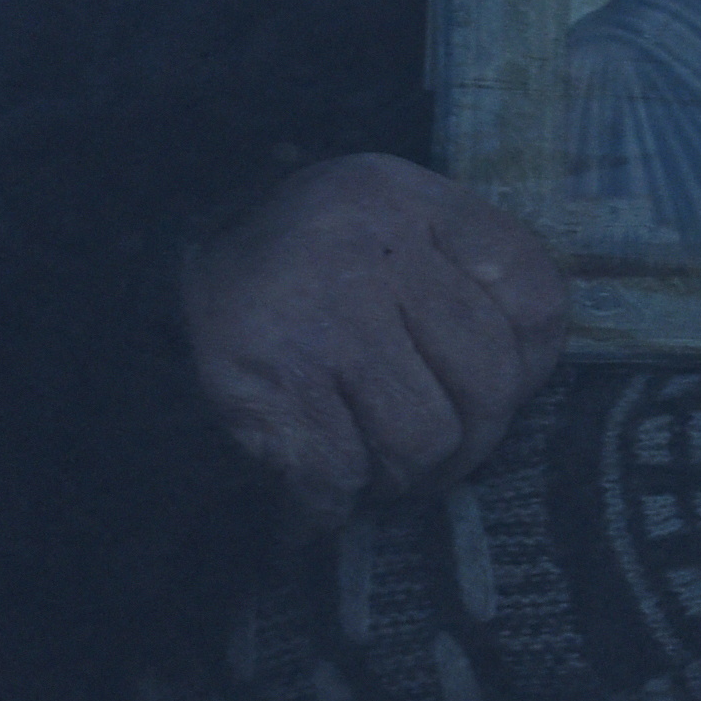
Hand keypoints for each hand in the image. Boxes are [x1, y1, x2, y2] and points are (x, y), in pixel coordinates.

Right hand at [179, 153, 568, 529]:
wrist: (164, 259)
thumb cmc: (308, 260)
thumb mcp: (393, 227)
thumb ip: (468, 277)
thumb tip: (525, 380)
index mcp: (415, 203)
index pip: (536, 302)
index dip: (532, 367)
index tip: (501, 391)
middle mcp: (372, 249)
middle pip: (487, 382)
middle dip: (472, 439)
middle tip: (440, 453)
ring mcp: (319, 313)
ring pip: (423, 436)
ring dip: (407, 473)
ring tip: (381, 466)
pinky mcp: (268, 377)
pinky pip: (342, 469)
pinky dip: (336, 497)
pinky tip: (323, 489)